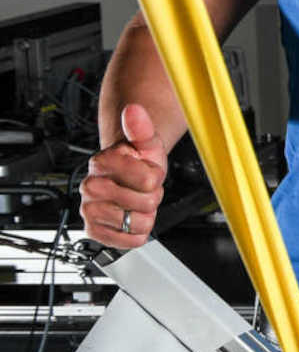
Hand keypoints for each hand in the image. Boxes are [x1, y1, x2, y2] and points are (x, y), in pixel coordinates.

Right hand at [79, 104, 165, 247]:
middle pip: (143, 203)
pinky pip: (126, 242)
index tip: (147, 171)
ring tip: (136, 203)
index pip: (147, 179)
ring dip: (145, 216)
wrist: (128, 177)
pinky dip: (136, 234)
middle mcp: (90, 186)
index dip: (156, 177)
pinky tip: (130, 220)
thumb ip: (141, 127)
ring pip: (137, 223)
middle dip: (152, 197)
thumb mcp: (146, 142)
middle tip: (142, 189)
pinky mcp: (93, 230)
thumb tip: (134, 110)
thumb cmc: (138, 160)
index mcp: (102, 163)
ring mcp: (89, 210)